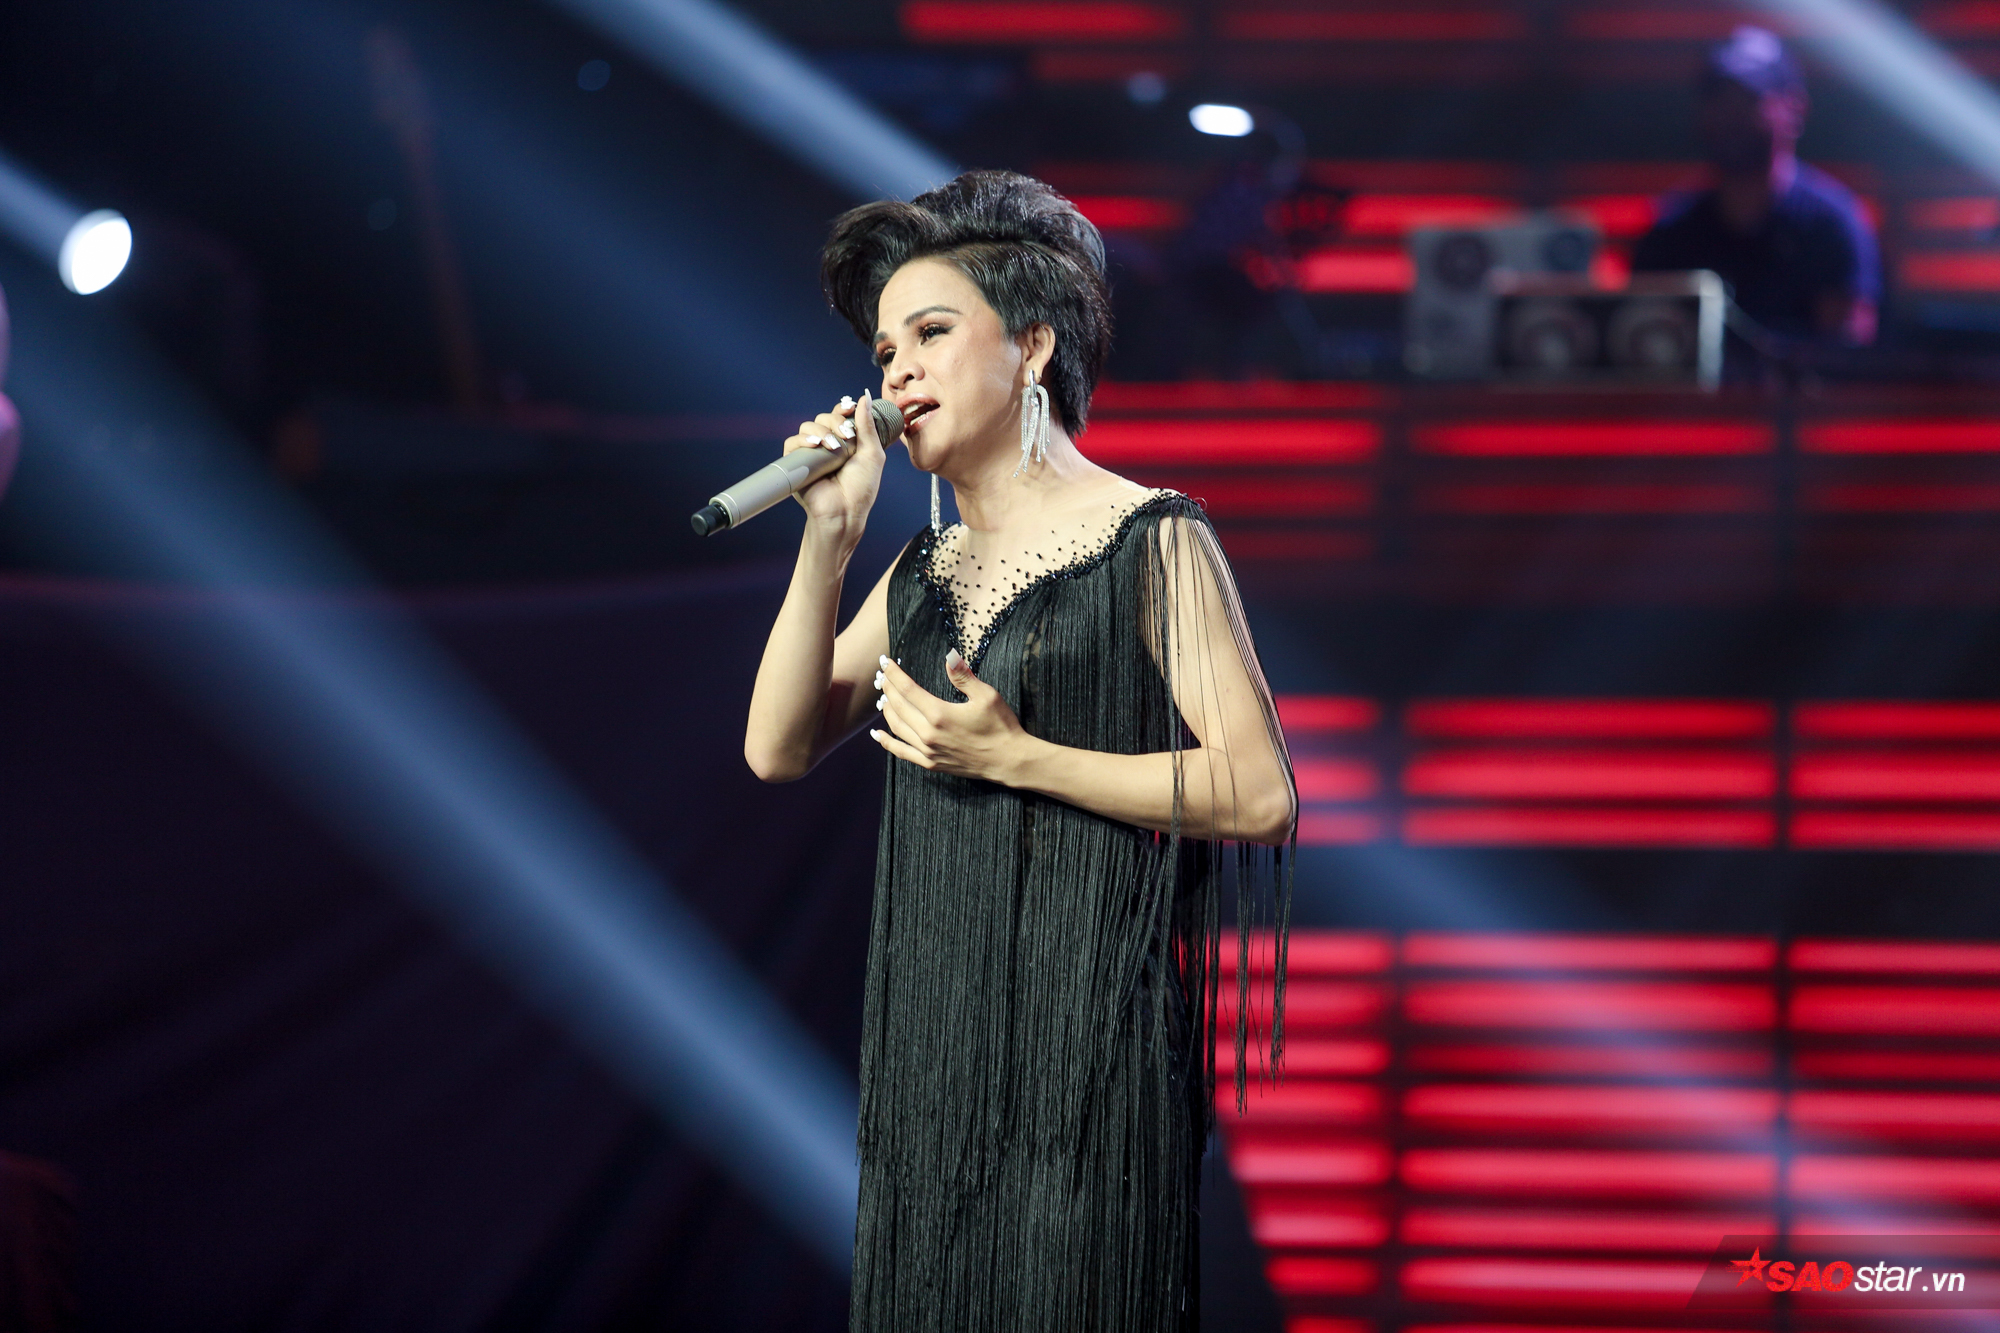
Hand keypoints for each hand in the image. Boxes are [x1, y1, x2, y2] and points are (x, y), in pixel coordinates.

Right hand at [781, 390, 888, 538]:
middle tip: (846, 437)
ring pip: (808, 427)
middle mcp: (828, 445)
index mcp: (846, 441)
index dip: (843, 408)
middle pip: (824, 417)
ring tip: (832, 447)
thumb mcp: (872, 454)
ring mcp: (811, 453)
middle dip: (835, 422)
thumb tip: (864, 396)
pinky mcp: (796, 463)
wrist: (845, 511)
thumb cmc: (861, 488)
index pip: (840, 415)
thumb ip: (868, 426)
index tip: (849, 408)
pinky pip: (792, 442)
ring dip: (821, 431)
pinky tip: (814, 445)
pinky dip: (802, 440)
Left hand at [870, 649, 1033, 783]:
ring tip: (883, 697)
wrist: (1008, 760)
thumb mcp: (986, 696)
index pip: (908, 689)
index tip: (885, 662)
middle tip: (882, 676)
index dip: (894, 674)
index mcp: (940, 714)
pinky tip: (877, 735)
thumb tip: (949, 657)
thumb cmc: (1000, 726)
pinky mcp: (930, 763)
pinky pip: (902, 752)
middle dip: (888, 688)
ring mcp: (928, 751)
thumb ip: (963, 677)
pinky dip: (887, 742)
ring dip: (887, 710)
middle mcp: (928, 733)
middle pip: (898, 706)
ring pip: (897, 727)